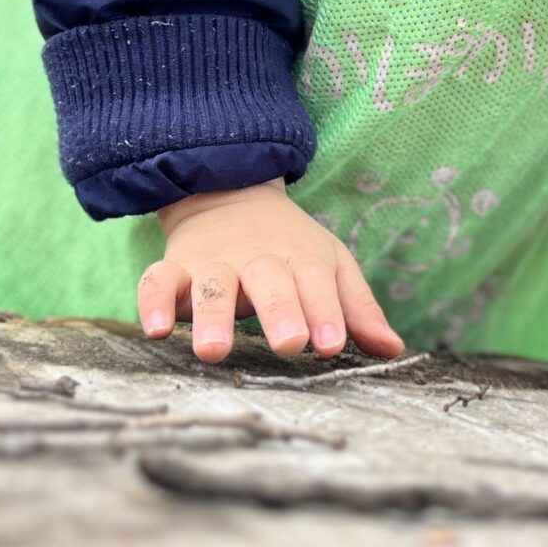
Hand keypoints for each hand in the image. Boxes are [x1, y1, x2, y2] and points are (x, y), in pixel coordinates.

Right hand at [139, 179, 404, 363]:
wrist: (230, 195)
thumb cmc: (290, 247)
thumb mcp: (331, 266)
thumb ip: (357, 308)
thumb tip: (394, 349)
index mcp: (300, 258)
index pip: (316, 281)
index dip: (325, 311)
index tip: (332, 345)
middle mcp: (256, 259)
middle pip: (268, 281)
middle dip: (279, 310)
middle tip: (289, 344)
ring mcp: (212, 263)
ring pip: (212, 286)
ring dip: (212, 317)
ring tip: (214, 351)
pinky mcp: (174, 267)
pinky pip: (157, 280)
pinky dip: (153, 301)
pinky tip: (156, 330)